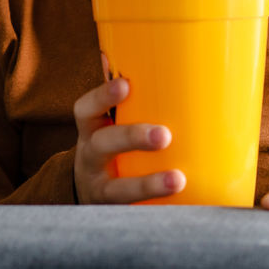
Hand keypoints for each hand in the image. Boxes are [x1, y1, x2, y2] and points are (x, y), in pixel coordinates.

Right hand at [72, 64, 185, 203]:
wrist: (88, 194)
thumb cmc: (108, 145)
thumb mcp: (103, 121)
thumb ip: (110, 94)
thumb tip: (109, 53)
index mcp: (90, 130)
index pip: (86, 110)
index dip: (102, 97)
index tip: (125, 85)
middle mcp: (90, 158)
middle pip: (103, 146)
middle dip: (132, 138)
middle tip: (164, 135)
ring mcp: (100, 189)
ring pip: (117, 189)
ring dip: (148, 184)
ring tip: (178, 179)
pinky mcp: (116, 214)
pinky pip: (133, 215)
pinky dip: (156, 211)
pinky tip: (181, 207)